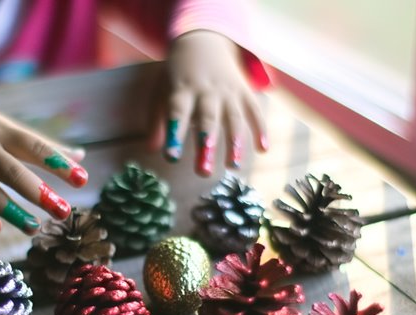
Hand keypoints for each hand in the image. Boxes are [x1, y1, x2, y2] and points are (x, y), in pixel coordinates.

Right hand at [0, 85, 86, 234]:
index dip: (58, 163)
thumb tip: (80, 156)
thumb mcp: (3, 126)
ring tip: (33, 228)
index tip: (82, 179)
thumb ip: (40, 144)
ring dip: (11, 212)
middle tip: (63, 211)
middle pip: (12, 172)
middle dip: (38, 193)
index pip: (34, 147)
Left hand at [149, 30, 267, 176]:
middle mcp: (206, 91)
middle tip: (204, 172)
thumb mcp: (161, 91)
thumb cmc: (178, 75)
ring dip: (235, 142)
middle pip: (207, 119)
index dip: (175, 134)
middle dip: (206, 145)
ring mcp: (228, 91)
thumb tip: (152, 149)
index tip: (172, 157)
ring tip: (234, 166)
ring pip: (233, 117)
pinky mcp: (245, 92)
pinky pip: (254, 111)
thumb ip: (157, 121)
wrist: (204, 41)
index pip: (177, 113)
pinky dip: (261, 129)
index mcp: (182, 90)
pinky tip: (263, 149)